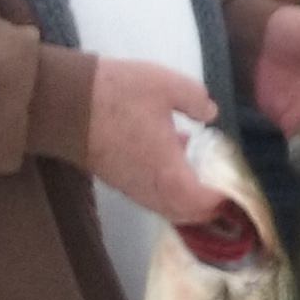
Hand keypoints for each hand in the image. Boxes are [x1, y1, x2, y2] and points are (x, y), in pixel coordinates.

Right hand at [87, 58, 221, 223]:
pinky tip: (173, 153)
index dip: (222, 200)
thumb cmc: (117, 94)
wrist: (63, 101)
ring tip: (203, 170)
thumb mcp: (167, 85)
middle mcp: (149, 189)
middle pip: (185, 213)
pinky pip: (149, 194)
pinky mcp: (115, 179)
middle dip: (207, 205)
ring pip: (165, 206)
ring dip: (186, 196)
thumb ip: (196, 100)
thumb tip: (211, 113)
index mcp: (168, 172)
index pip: (202, 204)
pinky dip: (167, 186)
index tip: (235, 187)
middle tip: (224, 185)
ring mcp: (129, 186)